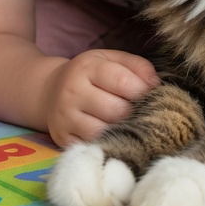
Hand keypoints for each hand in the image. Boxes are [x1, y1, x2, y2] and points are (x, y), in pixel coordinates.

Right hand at [43, 49, 158, 146]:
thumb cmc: (89, 75)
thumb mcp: (110, 60)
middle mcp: (72, 91)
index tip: (151, 95)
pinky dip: (107, 142)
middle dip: (134, 112)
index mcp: (86, 68)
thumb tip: (155, 84)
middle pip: (116, 110)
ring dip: (122, 130)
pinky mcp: (62, 137)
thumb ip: (137, 66)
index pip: (122, 81)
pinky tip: (112, 134)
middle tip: (139, 112)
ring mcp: (65, 117)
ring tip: (126, 123)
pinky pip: (92, 145)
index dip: (142, 90)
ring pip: (104, 131)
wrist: (49, 91)